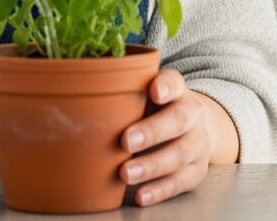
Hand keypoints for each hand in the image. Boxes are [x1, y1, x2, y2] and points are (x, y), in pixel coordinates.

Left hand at [120, 69, 212, 206]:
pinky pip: (181, 182)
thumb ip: (124, 96)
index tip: (154, 91)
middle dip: (153, 132)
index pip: (175, 82)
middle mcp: (193, 115)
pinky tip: (141, 195)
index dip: (166, 86)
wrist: (194, 129)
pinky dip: (160, 190)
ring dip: (152, 166)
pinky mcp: (198, 169)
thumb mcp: (145, 96)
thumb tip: (77, 101)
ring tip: (126, 173)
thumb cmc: (157, 112)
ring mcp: (198, 143)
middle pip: (179, 120)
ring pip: (181, 154)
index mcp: (177, 92)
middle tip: (126, 141)